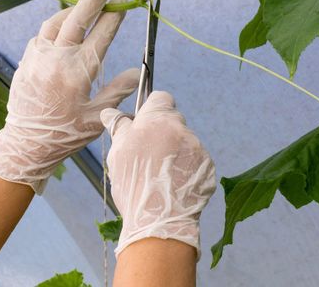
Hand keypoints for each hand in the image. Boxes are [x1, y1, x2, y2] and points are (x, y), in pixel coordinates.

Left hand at [0, 0, 139, 193]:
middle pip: (77, 19)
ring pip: (55, 22)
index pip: (101, 34)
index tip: (124, 0)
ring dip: (72, 9)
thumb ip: (118, 91)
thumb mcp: (97, 116)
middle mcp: (57, 59)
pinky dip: (55, 26)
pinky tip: (63, 28)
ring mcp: (38, 58)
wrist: (26, 144)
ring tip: (85, 4)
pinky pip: (41, 35)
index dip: (115, 15)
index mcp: (78, 72)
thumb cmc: (65, 134)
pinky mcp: (26, 62)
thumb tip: (137, 72)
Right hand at [100, 91, 215, 259]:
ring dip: (176, 151)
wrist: (159, 221)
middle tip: (150, 155)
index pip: (160, 98)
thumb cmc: (134, 185)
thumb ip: (119, 128)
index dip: (152, 108)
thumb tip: (110, 111)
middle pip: (173, 120)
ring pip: (185, 141)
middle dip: (163, 132)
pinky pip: (196, 159)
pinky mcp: (208, 165)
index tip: (145, 123)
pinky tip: (175, 183)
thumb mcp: (118, 154)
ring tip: (161, 175)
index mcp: (157, 119)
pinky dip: (187, 167)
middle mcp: (181, 128)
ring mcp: (197, 146)